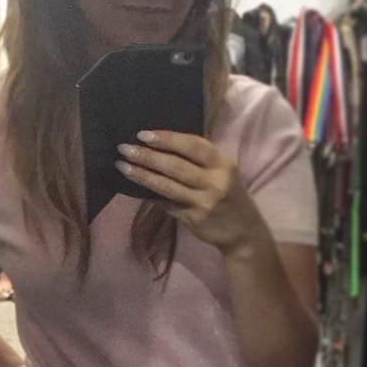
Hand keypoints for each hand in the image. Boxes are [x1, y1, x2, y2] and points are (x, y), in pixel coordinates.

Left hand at [115, 131, 266, 253]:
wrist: (243, 232)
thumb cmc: (230, 195)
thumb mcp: (224, 172)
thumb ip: (201, 160)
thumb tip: (163, 147)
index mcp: (222, 164)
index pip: (192, 145)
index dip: (167, 139)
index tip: (143, 134)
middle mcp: (214, 182)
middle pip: (175, 165)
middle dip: (147, 156)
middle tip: (124, 148)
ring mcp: (204, 202)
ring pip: (167, 186)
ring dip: (142, 176)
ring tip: (122, 167)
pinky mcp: (194, 220)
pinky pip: (167, 205)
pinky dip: (151, 197)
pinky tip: (136, 190)